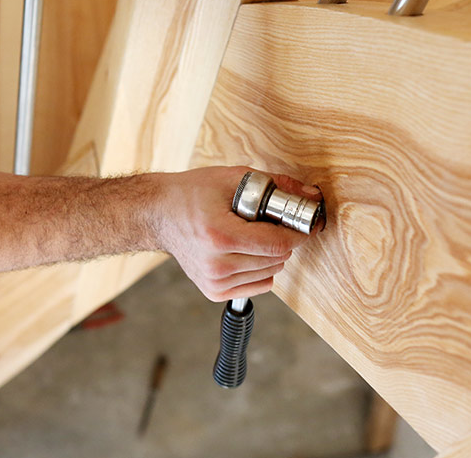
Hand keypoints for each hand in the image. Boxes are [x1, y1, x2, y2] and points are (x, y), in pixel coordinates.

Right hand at [156, 166, 322, 301]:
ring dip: (271, 254)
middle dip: (282, 240)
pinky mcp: (214, 291)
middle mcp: (216, 264)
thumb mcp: (234, 178)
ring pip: (271, 273)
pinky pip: (259, 285)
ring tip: (251, 235)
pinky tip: (245, 251)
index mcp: (219, 236)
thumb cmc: (193, 193)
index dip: (297, 233)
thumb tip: (311, 196)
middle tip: (269, 222)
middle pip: (277, 259)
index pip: (277, 244)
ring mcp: (213, 281)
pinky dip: (261, 269)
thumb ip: (276, 185)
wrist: (159, 214)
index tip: (303, 223)